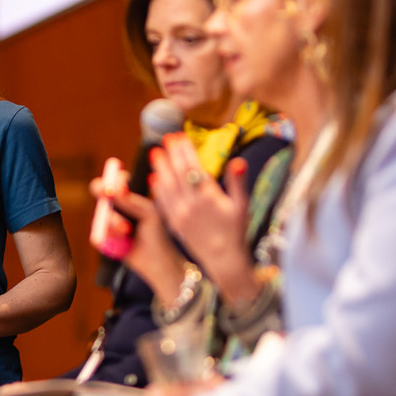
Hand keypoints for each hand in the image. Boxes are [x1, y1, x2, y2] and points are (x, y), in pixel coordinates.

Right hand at [103, 186, 188, 301]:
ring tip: (126, 230)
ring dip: (112, 221)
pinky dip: (110, 237)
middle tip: (107, 195)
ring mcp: (111, 224)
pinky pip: (98, 234)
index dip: (112, 179)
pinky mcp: (106, 240)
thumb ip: (130, 201)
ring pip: (100, 216)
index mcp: (131, 198)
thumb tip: (113, 190)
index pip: (117, 182)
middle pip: (101, 194)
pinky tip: (123, 242)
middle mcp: (118, 209)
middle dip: (103, 194)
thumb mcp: (148, 213)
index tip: (114, 184)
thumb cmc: (158, 234)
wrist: (158, 262)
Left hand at [149, 140, 253, 297]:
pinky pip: (163, 203)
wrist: (223, 258)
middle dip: (171, 155)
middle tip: (166, 139)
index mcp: (208, 197)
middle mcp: (192, 204)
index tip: (180, 136)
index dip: (185, 150)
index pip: (193, 167)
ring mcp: (180, 214)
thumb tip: (239, 161)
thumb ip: (238, 181)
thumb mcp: (241, 205)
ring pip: (167, 186)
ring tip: (155, 153)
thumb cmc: (235, 230)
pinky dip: (158, 189)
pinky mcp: (174, 223)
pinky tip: (154, 178)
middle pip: (177, 174)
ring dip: (160, 168)